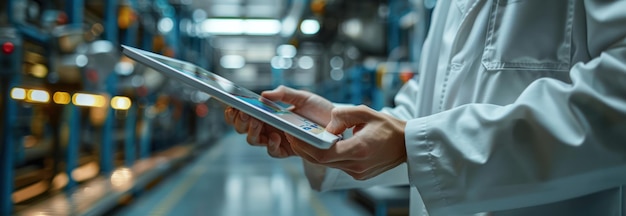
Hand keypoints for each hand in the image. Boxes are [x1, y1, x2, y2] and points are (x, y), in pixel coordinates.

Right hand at [224, 85, 334, 157]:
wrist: (338, 125)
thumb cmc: (318, 109)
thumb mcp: (302, 97)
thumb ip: (284, 94)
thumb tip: (264, 95)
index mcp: (267, 112)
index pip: (243, 113)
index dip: (233, 111)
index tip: (231, 105)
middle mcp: (268, 126)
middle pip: (243, 128)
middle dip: (239, 121)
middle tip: (244, 113)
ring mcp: (276, 139)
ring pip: (253, 140)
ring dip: (251, 131)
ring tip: (258, 122)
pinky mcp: (287, 150)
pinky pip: (272, 151)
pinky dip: (271, 145)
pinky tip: (276, 137)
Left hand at [286, 105, 406, 179]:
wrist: (407, 144)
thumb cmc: (389, 127)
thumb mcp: (365, 112)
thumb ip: (342, 116)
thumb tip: (326, 127)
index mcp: (359, 149)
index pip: (324, 154)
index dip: (305, 146)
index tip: (294, 136)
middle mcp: (357, 165)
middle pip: (321, 162)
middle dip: (305, 149)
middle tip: (293, 137)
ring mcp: (358, 173)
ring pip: (329, 165)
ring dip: (316, 153)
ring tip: (306, 139)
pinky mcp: (359, 175)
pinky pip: (338, 166)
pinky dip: (329, 157)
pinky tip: (325, 146)